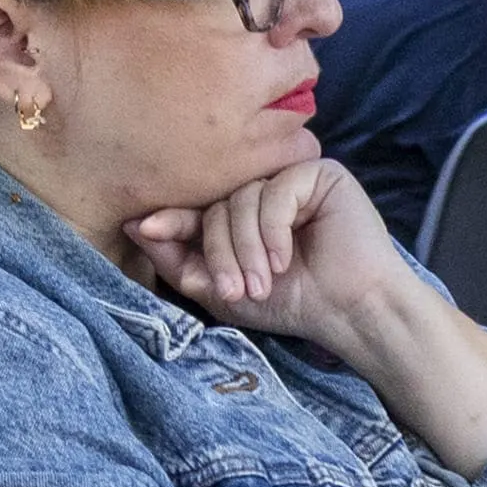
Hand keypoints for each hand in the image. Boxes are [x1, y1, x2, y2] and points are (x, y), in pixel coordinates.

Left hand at [127, 142, 417, 346]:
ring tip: (263, 283)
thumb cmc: (294, 304)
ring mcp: (291, 181)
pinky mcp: (319, 174)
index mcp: (241, 214)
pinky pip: (276, 192)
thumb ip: (179, 261)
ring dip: (247, 248)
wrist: (352, 311)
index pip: (198, 208)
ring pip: (242, 199)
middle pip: (217, 205)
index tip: (147, 229)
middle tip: (233, 290)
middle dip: (220, 251)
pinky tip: (288, 259)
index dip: (172, 219)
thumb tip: (134, 225)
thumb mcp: (222, 290)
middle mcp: (264, 191)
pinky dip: (275, 231)